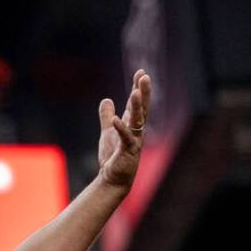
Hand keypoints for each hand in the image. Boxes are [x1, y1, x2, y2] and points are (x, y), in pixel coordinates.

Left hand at [97, 69, 151, 189]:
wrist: (112, 178)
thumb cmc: (113, 156)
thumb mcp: (108, 132)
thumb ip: (107, 116)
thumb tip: (106, 100)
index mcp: (133, 125)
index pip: (137, 103)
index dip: (139, 88)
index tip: (141, 72)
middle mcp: (137, 131)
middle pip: (142, 108)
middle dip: (143, 92)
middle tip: (145, 76)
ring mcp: (134, 140)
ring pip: (137, 121)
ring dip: (137, 107)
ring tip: (135, 92)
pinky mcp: (128, 151)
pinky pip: (126, 138)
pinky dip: (121, 128)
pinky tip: (116, 119)